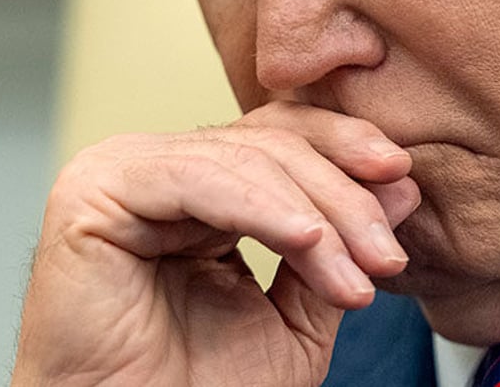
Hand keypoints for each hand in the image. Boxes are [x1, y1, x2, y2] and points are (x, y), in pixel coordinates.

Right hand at [11, 102, 419, 386]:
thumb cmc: (196, 386)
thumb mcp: (294, 316)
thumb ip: (336, 250)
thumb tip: (399, 185)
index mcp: (196, 185)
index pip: (275, 136)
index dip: (339, 147)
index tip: (401, 179)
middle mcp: (158, 167)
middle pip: (265, 143)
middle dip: (340, 196)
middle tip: (385, 254)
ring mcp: (124, 170)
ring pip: (240, 159)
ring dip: (314, 214)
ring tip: (356, 273)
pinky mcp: (98, 187)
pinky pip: (195, 179)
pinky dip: (259, 207)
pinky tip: (306, 240)